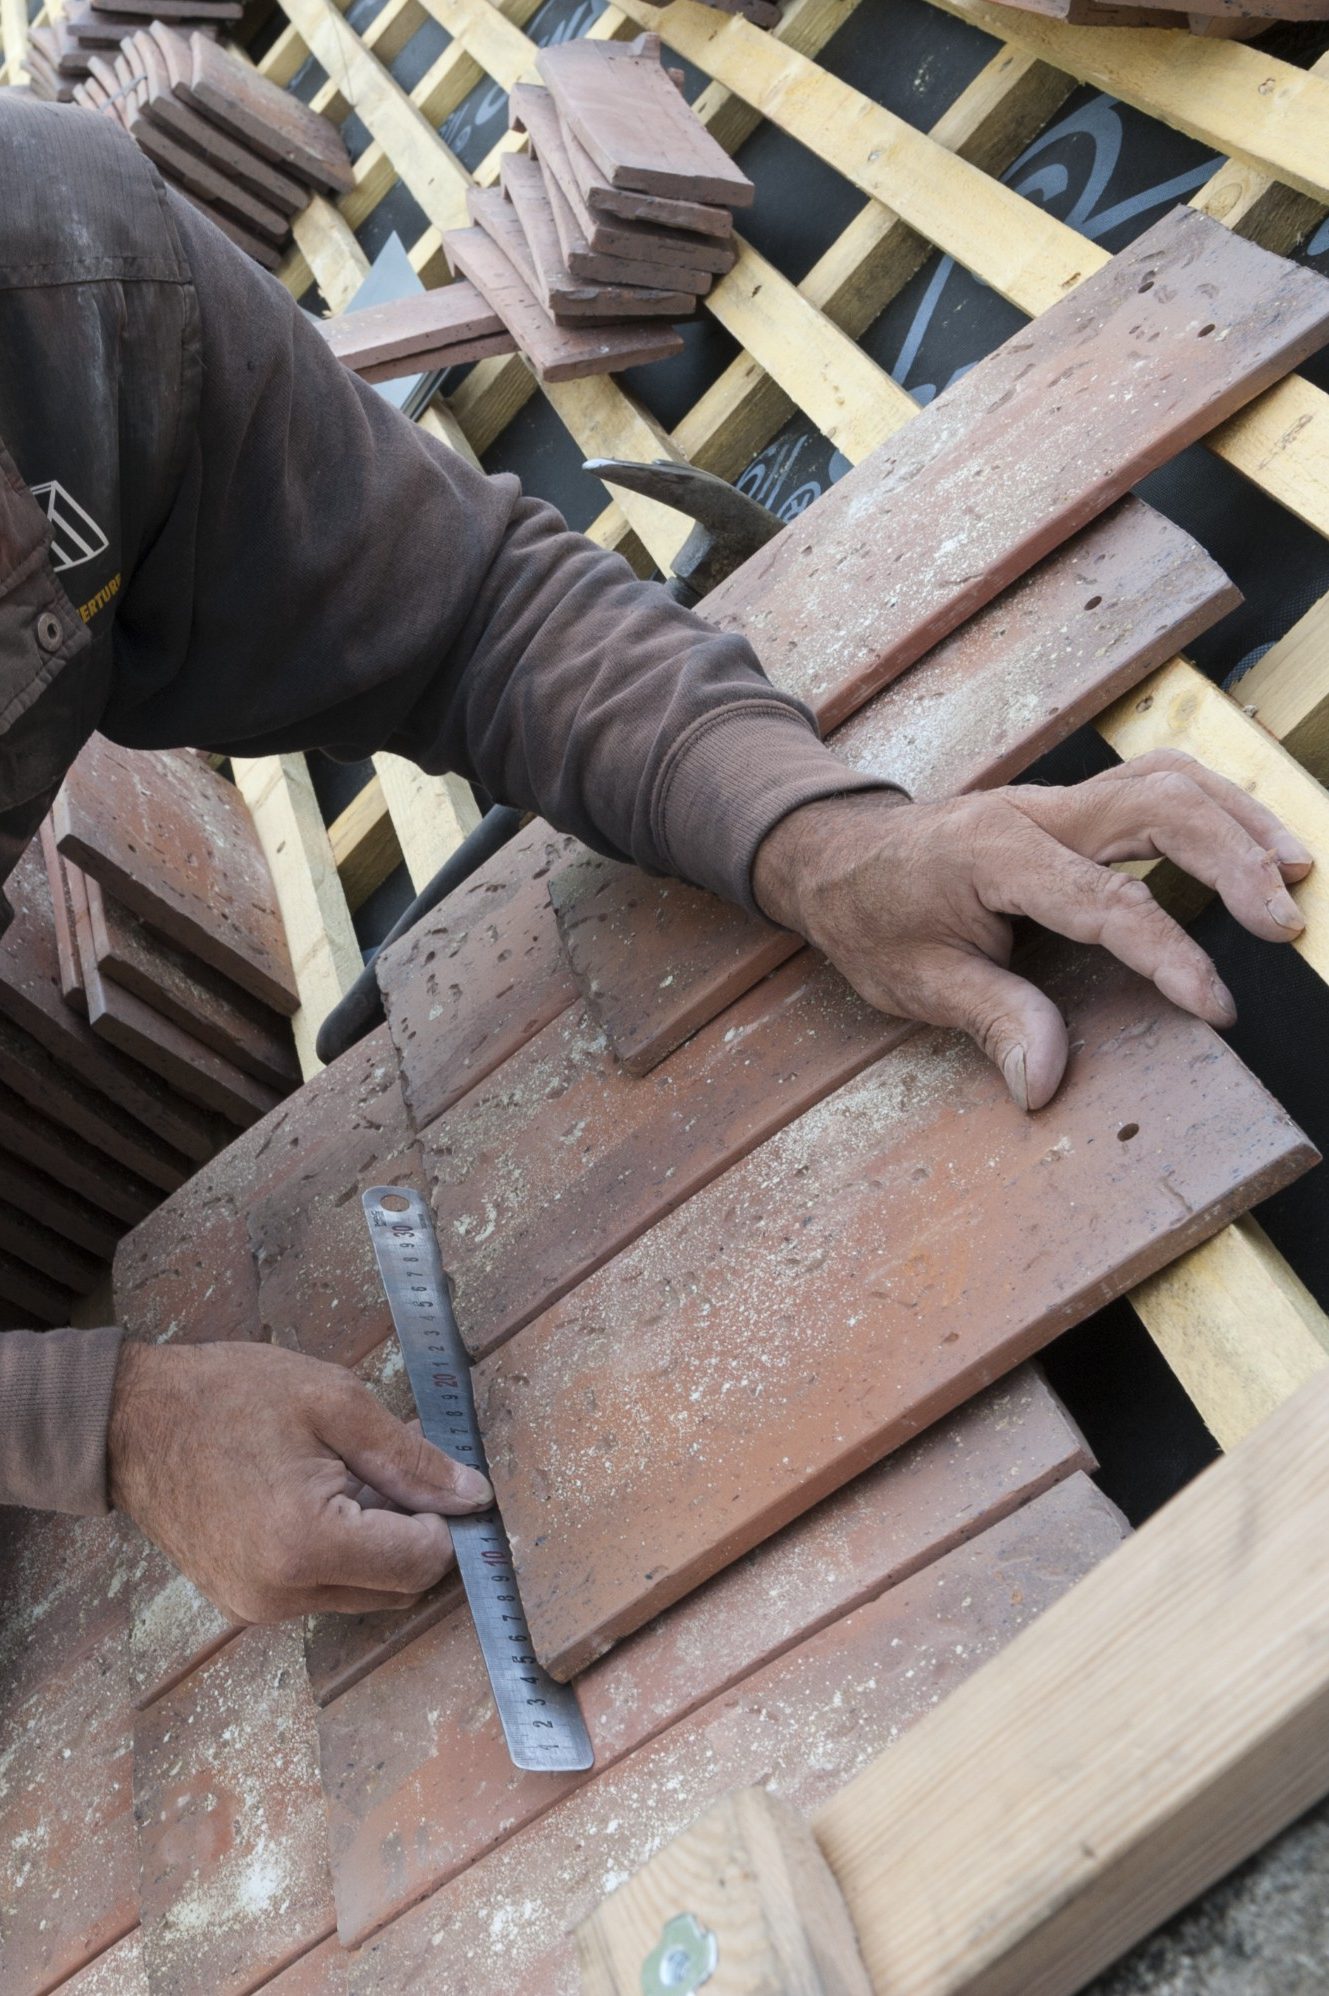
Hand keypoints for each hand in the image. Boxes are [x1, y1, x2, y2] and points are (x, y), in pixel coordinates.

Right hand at [109, 1338, 491, 1622]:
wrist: (130, 1420)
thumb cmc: (229, 1396)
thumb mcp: (333, 1402)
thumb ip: (410, 1456)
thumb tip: (474, 1496)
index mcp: (307, 1544)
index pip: (423, 1563)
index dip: (442, 1516)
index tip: (427, 1471)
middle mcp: (282, 1595)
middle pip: (398, 1587)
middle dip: (411, 1530)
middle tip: (381, 1465)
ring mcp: (259, 1607)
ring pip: (363, 1591)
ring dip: (375, 1540)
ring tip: (341, 1472)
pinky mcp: (244, 1604)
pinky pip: (322, 1589)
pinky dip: (338, 1550)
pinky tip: (313, 1494)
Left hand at [752, 748, 1311, 1113]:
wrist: (836, 857)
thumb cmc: (872, 917)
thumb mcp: (914, 981)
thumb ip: (991, 1020)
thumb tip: (1046, 1080)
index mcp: (992, 854)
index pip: (1102, 902)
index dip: (1166, 954)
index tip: (1215, 1003)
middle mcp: (1034, 813)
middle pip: (1156, 808)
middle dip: (1230, 860)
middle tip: (1285, 922)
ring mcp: (1057, 800)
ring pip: (1169, 780)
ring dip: (1239, 820)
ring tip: (1297, 873)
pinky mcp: (1073, 804)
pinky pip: (1159, 784)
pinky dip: (1216, 807)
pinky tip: (1254, 844)